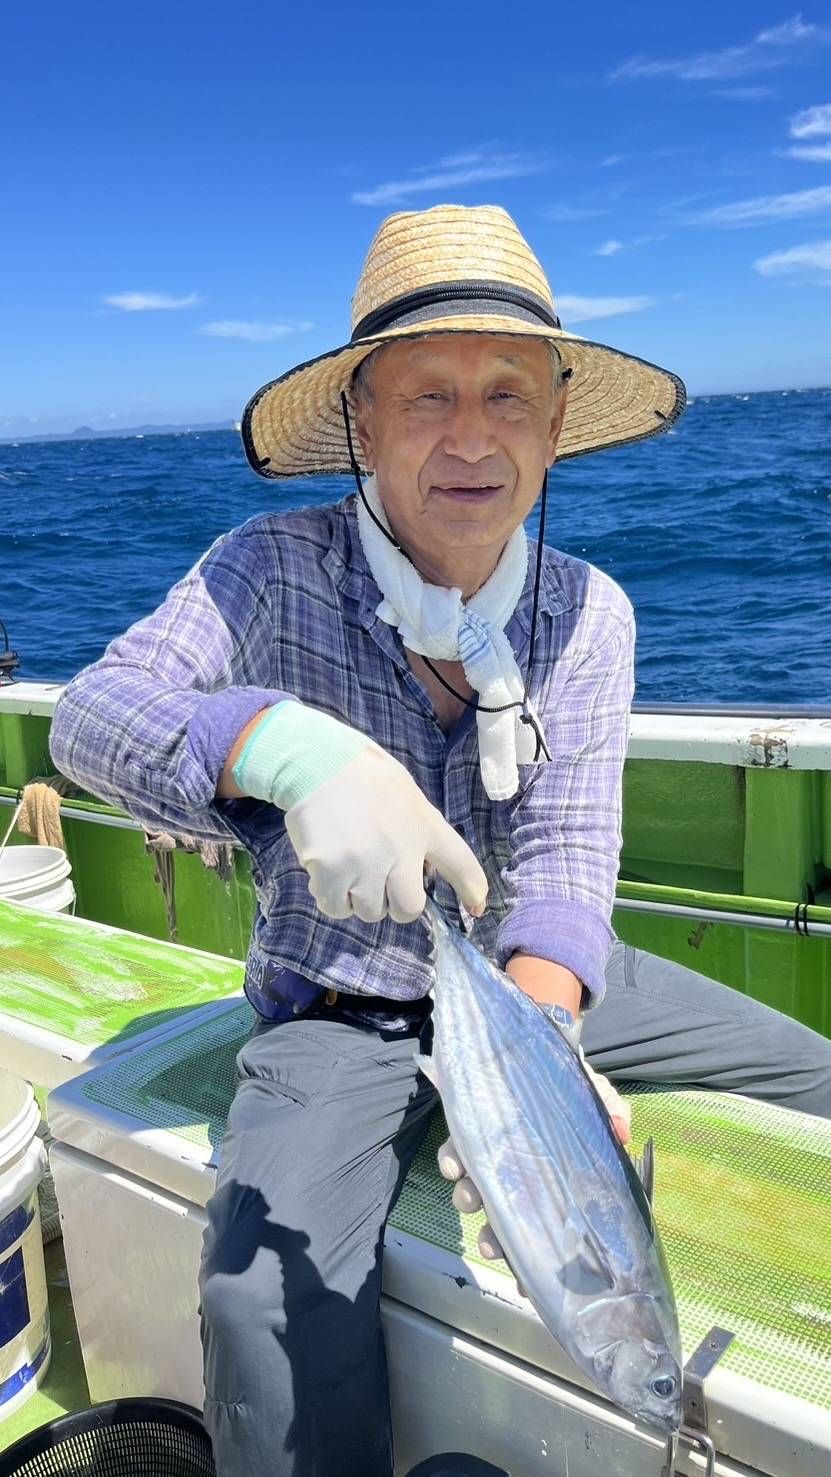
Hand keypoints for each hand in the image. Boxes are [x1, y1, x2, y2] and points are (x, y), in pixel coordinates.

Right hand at [231, 701, 487, 923]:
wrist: (314, 761)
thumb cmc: (361, 775)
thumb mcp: (406, 796)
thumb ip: (419, 833)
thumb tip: (420, 873)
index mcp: (424, 825)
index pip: (460, 862)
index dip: (472, 889)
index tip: (477, 906)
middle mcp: (401, 850)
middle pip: (409, 909)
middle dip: (394, 904)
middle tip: (377, 883)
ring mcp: (366, 865)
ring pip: (370, 912)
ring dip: (359, 899)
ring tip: (346, 867)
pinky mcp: (332, 873)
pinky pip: (336, 908)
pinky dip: (332, 898)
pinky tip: (326, 871)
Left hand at [437, 1065, 630, 1285]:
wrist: (533, 1050)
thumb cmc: (569, 1087)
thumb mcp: (596, 1098)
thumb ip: (611, 1112)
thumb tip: (623, 1132)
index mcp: (551, 1182)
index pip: (542, 1230)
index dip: (530, 1259)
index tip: (525, 1283)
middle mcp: (520, 1177)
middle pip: (504, 1219)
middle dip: (495, 1238)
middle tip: (493, 1245)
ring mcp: (492, 1158)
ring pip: (476, 1194)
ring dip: (472, 1203)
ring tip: (473, 1202)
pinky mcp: (467, 1134)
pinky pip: (454, 1157)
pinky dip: (452, 1164)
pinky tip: (456, 1167)